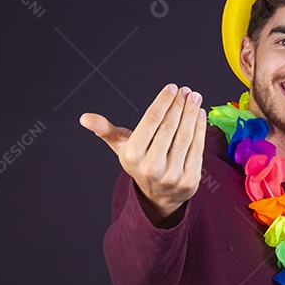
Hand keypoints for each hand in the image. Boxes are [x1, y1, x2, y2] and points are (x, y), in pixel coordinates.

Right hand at [80, 84, 207, 223]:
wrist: (158, 196)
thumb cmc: (140, 163)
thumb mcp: (121, 147)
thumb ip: (105, 130)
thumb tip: (84, 118)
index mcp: (133, 155)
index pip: (151, 121)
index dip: (163, 102)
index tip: (172, 88)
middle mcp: (151, 166)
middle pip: (169, 127)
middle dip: (179, 105)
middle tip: (186, 90)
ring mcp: (172, 175)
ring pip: (185, 136)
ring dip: (191, 113)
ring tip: (195, 97)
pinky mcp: (189, 180)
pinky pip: (197, 148)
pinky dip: (200, 128)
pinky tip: (200, 114)